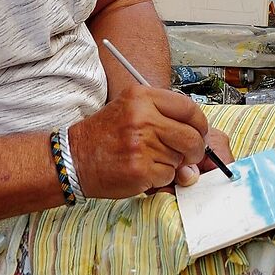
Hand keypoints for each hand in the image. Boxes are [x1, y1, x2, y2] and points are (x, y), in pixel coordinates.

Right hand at [68, 86, 211, 197]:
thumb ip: (164, 117)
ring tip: (149, 159)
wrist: (74, 158)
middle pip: (191, 136)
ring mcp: (142, 144)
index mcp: (142, 97)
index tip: (200, 133)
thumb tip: (200, 136)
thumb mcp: (131, 109)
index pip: (189, 109)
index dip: (200, 125)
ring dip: (172, 164)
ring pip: (180, 159)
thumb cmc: (104, 135)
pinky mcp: (140, 168)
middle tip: (188, 155)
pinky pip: (168, 175)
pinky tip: (143, 171)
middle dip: (195, 150)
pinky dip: (161, 178)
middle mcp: (143, 117)